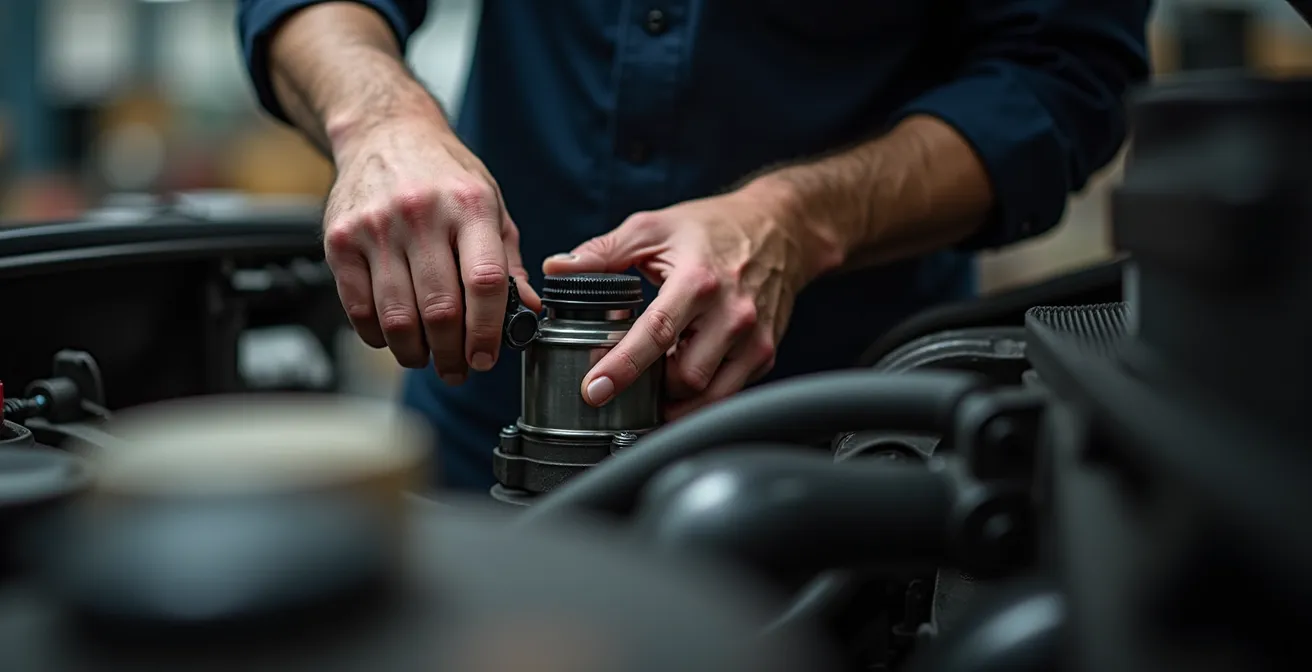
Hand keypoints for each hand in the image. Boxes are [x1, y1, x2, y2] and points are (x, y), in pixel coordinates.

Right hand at [322, 116, 539, 382]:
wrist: (385, 133)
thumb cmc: (444, 174)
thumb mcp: (491, 206)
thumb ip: (508, 262)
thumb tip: (528, 312)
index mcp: (469, 205)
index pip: (485, 282)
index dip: (487, 331)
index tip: (486, 357)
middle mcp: (421, 214)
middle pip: (440, 309)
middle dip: (452, 354)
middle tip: (457, 369)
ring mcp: (376, 227)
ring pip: (397, 317)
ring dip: (415, 352)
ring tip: (427, 357)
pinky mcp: (339, 240)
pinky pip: (358, 309)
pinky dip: (379, 336)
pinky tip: (395, 336)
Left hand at [543, 180, 839, 419]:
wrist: (781, 229)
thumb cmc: (713, 227)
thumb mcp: (653, 228)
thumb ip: (602, 251)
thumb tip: (556, 268)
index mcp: (698, 280)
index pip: (655, 334)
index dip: (622, 367)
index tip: (593, 391)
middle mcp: (732, 313)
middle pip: (685, 377)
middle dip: (650, 386)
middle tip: (625, 378)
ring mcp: (754, 338)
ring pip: (709, 395)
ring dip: (676, 398)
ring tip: (655, 381)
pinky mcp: (765, 353)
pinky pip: (728, 392)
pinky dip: (700, 394)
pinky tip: (684, 374)